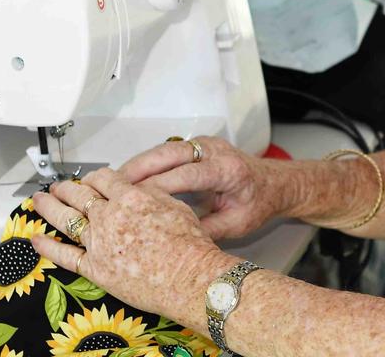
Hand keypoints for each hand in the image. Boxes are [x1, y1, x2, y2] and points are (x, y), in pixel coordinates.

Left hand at [31, 168, 229, 321]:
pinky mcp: (94, 269)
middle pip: (80, 195)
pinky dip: (48, 247)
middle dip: (66, 188)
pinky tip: (36, 240)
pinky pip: (64, 256)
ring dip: (49, 207)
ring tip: (39, 201)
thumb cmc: (190, 245)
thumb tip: (136, 190)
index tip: (91, 179)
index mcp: (130, 197)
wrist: (189, 278)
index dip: (95, 177)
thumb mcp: (174, 206)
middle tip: (58, 186)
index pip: (104, 178)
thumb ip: (150, 195)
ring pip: (66, 219)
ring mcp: (98, 243)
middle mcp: (109, 217)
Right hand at [119, 136, 292, 239]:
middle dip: (137, 169)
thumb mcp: (237, 224)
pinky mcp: (196, 145)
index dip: (156, 187)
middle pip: (167, 154)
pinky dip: (146, 163)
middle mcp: (214, 150)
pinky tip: (127, 179)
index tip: (131, 200)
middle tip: (110, 187)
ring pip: (162, 149)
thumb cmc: (259, 203)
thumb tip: (173, 242)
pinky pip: (165, 151)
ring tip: (111, 184)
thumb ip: (206, 231)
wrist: (274, 184)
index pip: (185, 175)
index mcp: (227, 169)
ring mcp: (204, 143)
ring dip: (137, 165)